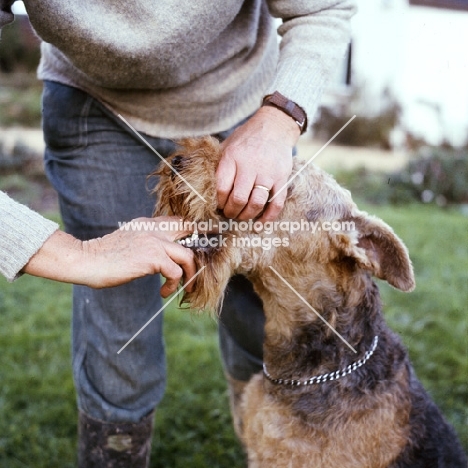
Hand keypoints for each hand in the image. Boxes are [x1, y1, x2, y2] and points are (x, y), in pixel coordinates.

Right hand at [23, 216, 195, 295]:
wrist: (87, 261)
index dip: (195, 230)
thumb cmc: (106, 257)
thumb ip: (148, 242)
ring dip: (189, 275)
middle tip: (200, 269)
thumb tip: (167, 257)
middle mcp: (154, 228)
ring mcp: (154, 241)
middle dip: (200, 248)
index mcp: (148, 224)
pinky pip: (176, 272)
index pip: (180, 221)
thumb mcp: (130, 242)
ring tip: (184, 288)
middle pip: (191, 232)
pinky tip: (163, 292)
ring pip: (188, 256)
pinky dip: (173, 285)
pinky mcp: (153, 256)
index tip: (205, 243)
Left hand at [216, 106, 299, 222]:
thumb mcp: (228, 145)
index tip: (218, 205)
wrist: (275, 126)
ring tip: (242, 216)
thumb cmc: (247, 138)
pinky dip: (268, 217)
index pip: (221, 188)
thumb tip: (206, 189)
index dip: (218, 202)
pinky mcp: (282, 178)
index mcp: (232, 158)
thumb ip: (219, 165)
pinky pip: (276, 203)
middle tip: (229, 214)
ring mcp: (268, 173)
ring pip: (256, 203)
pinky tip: (260, 223)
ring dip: (247, 215)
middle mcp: (250, 166)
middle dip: (231, 212)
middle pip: (238, 199)